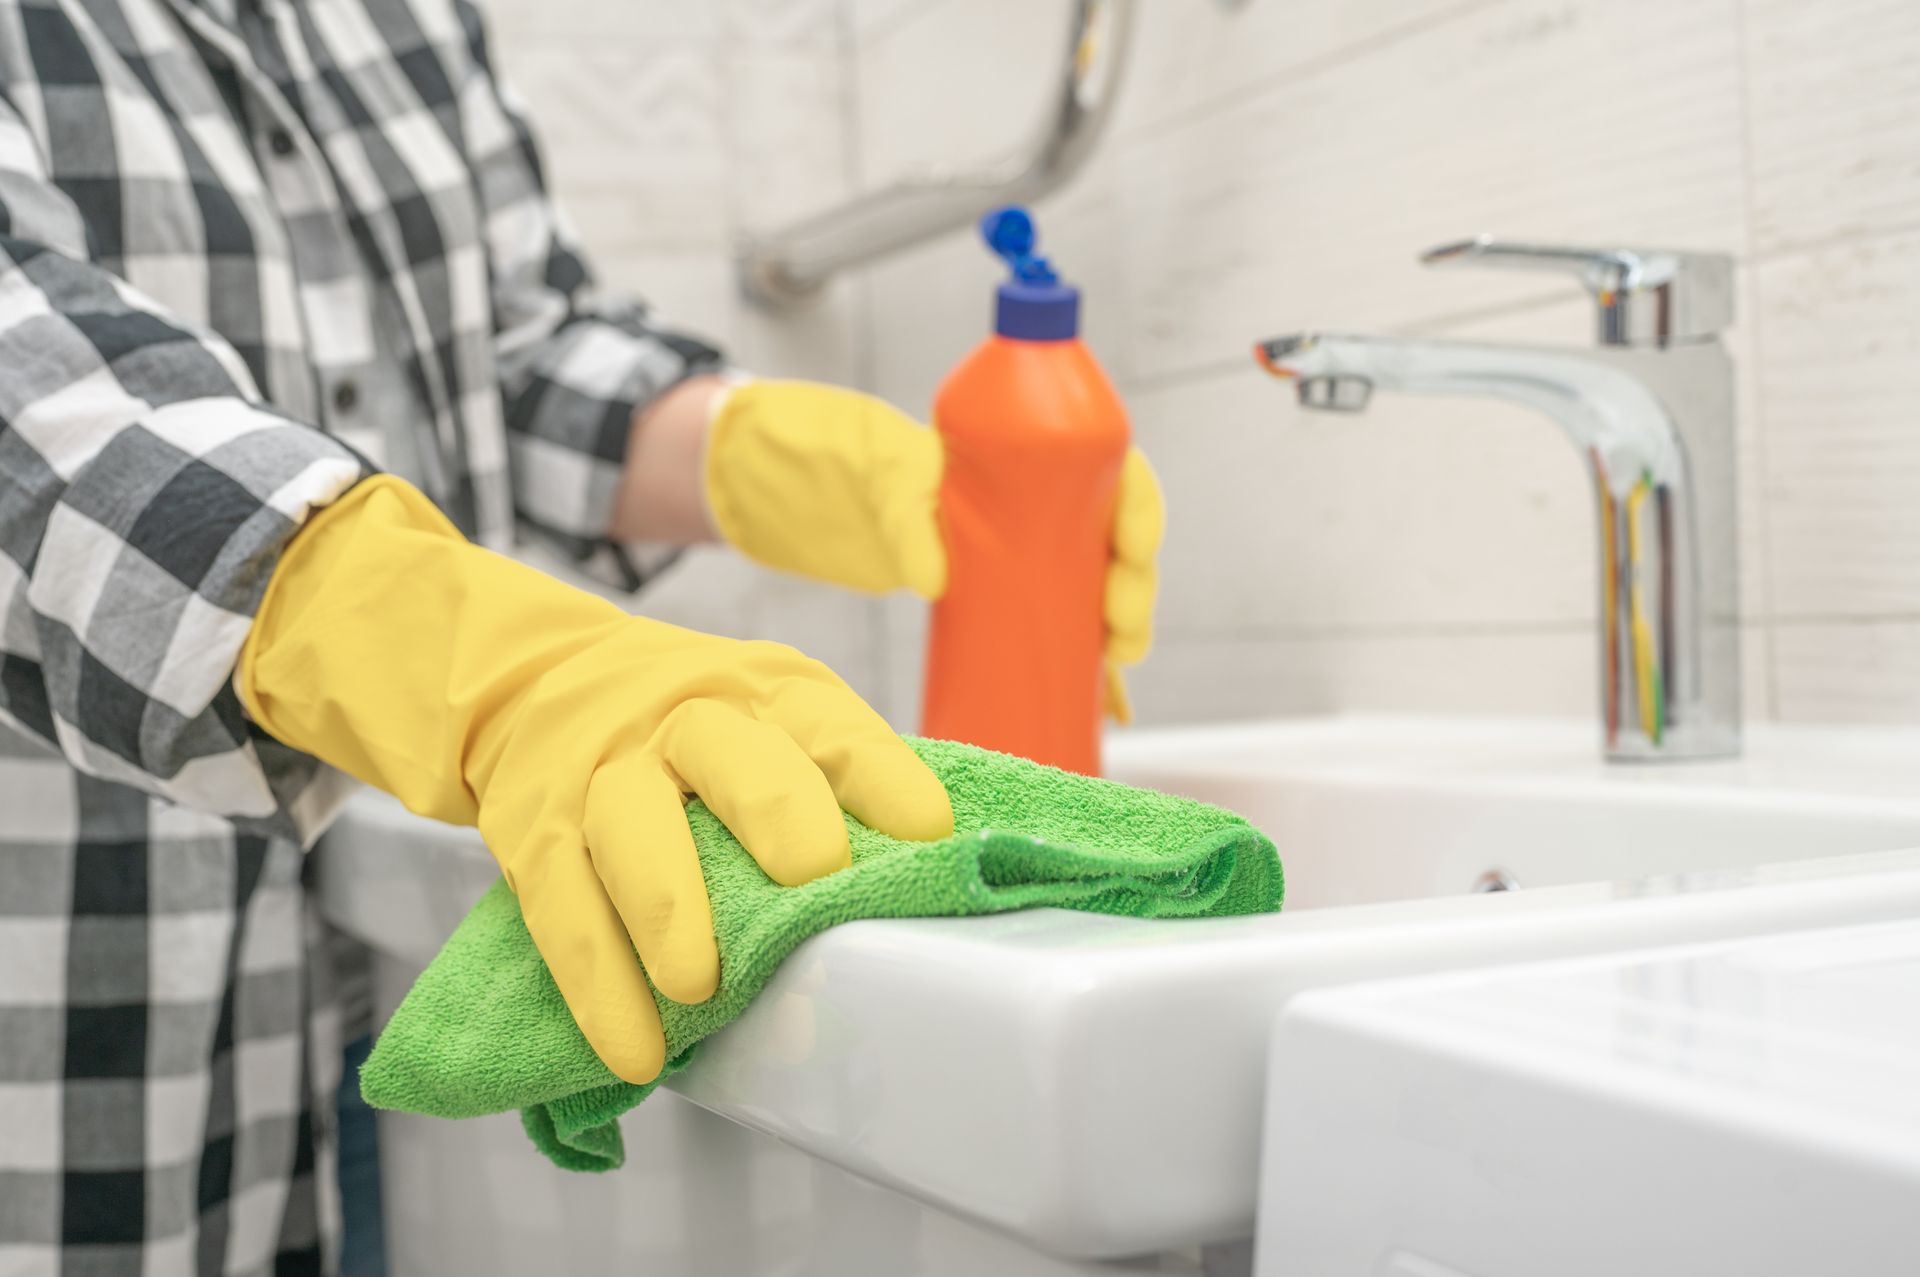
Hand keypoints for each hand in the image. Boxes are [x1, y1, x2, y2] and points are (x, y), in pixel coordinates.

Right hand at [240, 476, 951, 1082]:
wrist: (536, 680)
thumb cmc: (695, 724)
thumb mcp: (771, 715)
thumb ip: (835, 783)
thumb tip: (934, 879)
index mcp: (766, 692)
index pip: (832, 727)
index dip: (881, 776)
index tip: (927, 834)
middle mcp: (684, 718)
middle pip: (730, 756)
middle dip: (777, 814)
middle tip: (814, 880)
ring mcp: (603, 773)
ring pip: (630, 828)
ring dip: (667, 908)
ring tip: (701, 986)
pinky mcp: (535, 834)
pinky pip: (563, 911)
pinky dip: (598, 987)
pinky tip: (633, 1051)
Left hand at [704, 380, 1164, 718]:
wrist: (817, 488)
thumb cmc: (858, 461)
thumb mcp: (881, 472)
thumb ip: (906, 513)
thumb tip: (932, 577)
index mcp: (1030, 453)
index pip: (1113, 471)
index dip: (1139, 512)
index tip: (1133, 550)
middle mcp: (1041, 503)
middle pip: (1116, 543)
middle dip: (1134, 590)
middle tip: (1120, 635)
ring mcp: (1026, 554)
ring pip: (1097, 592)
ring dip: (1120, 634)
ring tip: (1116, 672)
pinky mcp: (1003, 598)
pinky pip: (1059, 633)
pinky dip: (1086, 672)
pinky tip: (1108, 711)